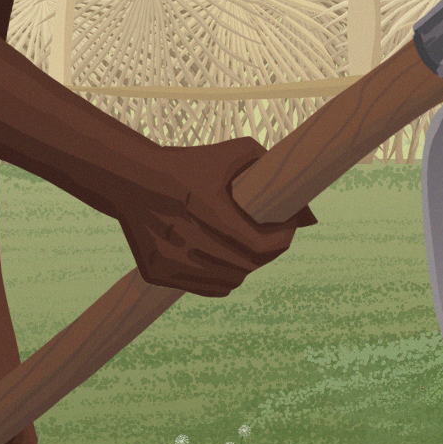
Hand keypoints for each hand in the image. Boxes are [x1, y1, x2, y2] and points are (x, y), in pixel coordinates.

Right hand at [114, 136, 313, 297]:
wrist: (131, 179)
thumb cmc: (188, 164)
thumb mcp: (231, 153)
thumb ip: (272, 172)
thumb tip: (310, 218)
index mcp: (204, 207)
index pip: (260, 245)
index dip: (283, 240)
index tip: (287, 228)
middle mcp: (184, 238)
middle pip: (248, 266)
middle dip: (268, 253)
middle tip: (271, 238)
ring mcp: (168, 260)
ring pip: (230, 282)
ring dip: (246, 267)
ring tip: (246, 248)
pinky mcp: (156, 274)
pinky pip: (207, 289)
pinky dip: (223, 279)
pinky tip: (223, 260)